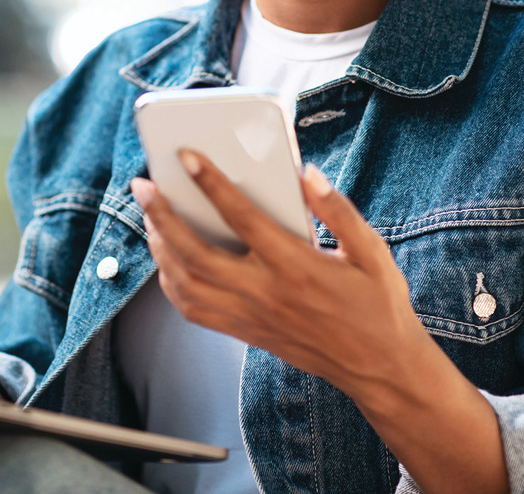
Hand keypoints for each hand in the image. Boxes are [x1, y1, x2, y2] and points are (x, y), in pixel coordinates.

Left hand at [129, 151, 420, 399]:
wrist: (379, 366)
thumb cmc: (377, 303)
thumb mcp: (372, 251)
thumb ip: (338, 210)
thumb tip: (307, 174)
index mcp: (297, 267)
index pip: (242, 218)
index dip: (211, 184)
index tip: (186, 156)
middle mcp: (267, 293)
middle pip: (196, 254)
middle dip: (162, 217)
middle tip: (143, 186)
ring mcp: (251, 316)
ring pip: (187, 284)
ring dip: (160, 249)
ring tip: (151, 217)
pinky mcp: (246, 332)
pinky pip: (195, 310)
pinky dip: (172, 283)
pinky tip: (168, 260)